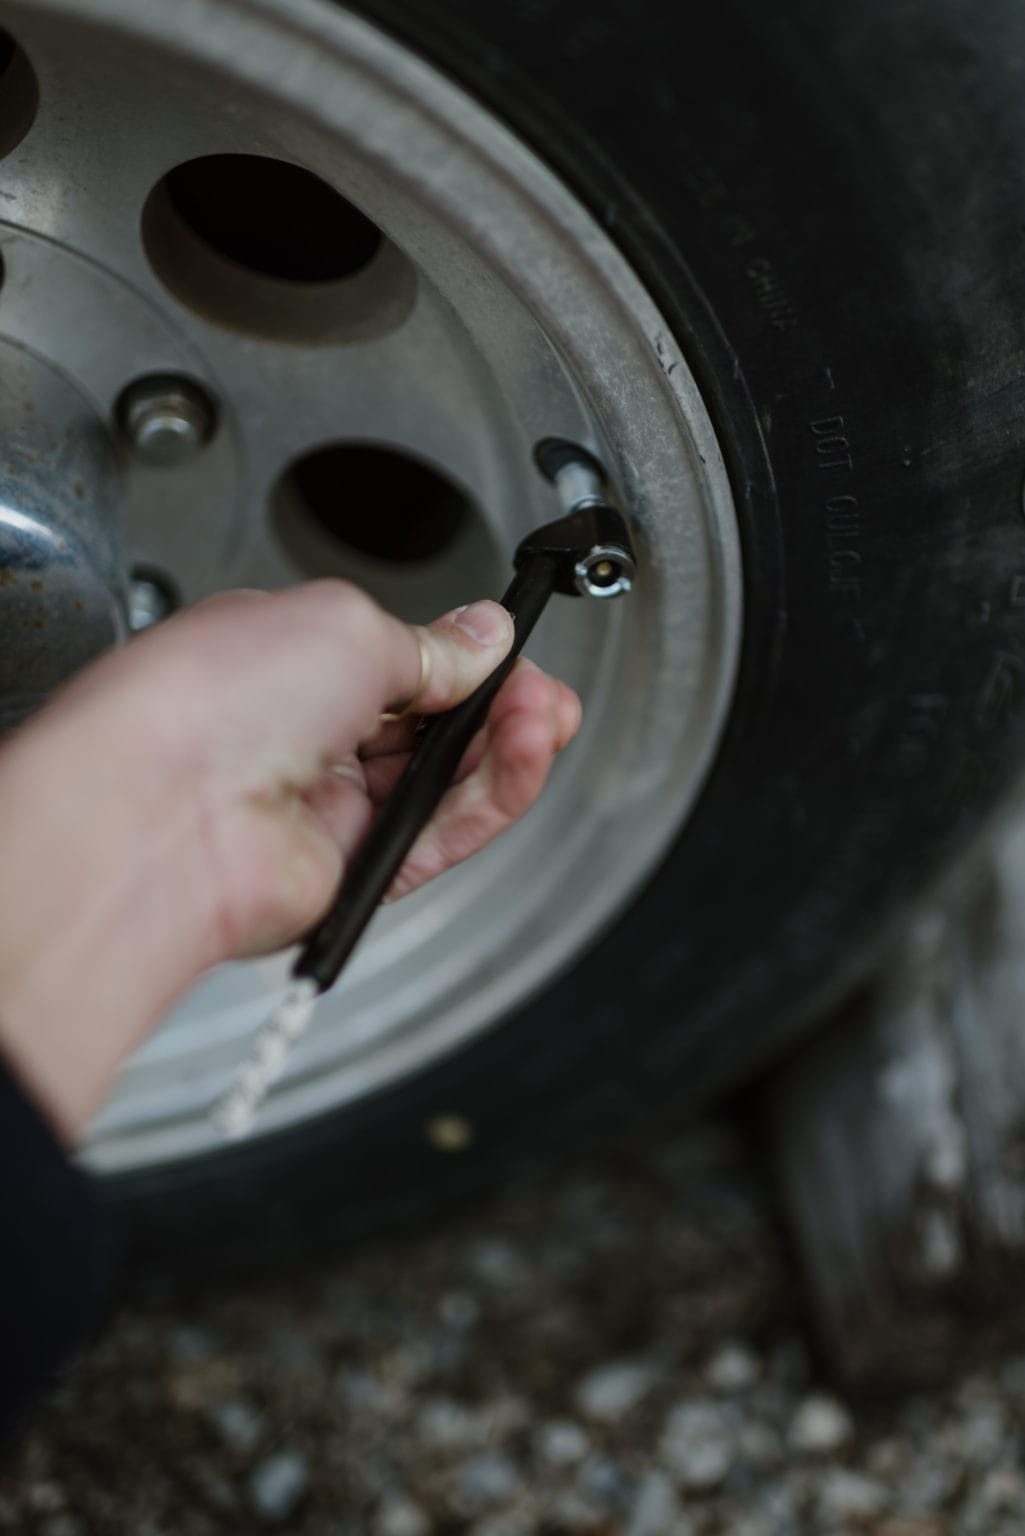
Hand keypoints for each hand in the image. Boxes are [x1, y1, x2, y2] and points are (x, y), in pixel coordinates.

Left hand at [0, 581, 580, 1140]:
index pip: (400, 661)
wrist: (161, 815)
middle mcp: (307, 733)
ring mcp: (329, 804)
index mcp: (289, 660)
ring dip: (505, 746)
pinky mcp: (353, 867)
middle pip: (434, 723)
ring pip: (447, 780)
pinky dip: (491, 797)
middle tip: (541, 690)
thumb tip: (481, 636)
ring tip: (544, 718)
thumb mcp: (346, 625)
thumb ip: (430, 642)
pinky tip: (522, 756)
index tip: (508, 648)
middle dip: (499, 703)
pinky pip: (442, 835)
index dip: (463, 657)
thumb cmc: (210, 702)